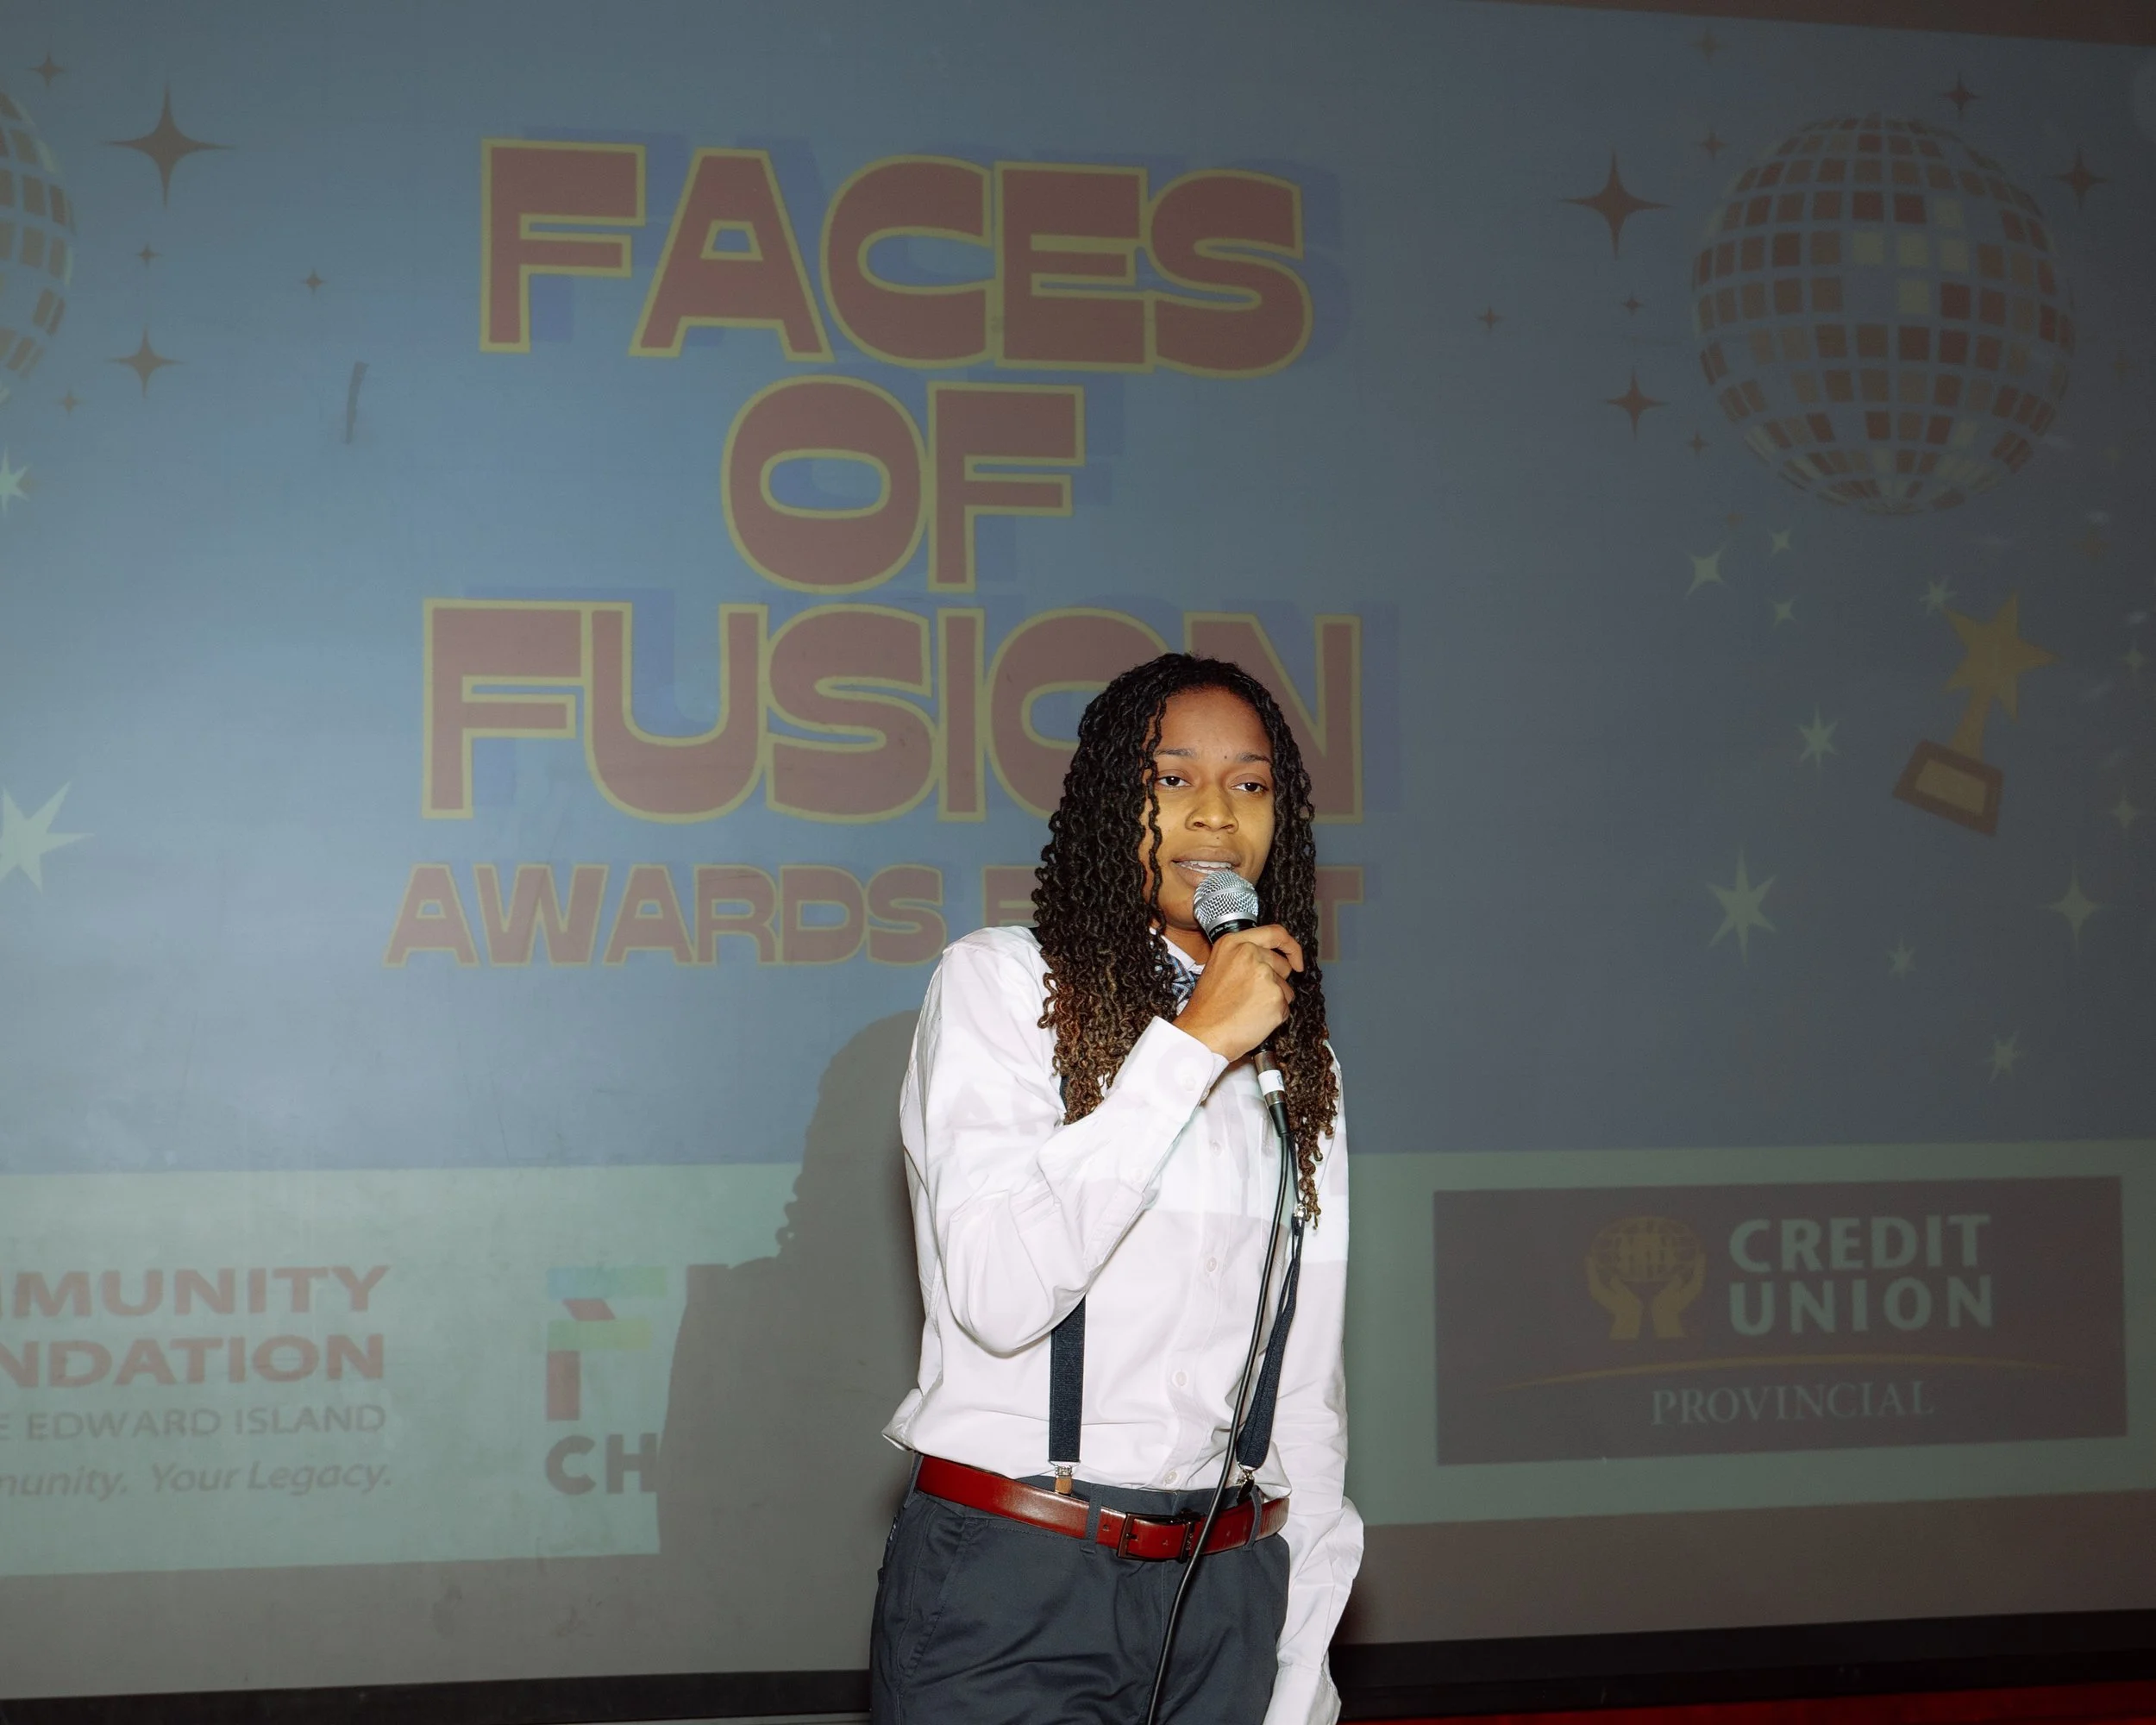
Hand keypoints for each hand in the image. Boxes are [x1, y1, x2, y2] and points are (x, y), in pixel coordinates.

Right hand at [1173, 925, 1302, 1061]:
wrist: (1203, 1034)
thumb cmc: (1208, 1008)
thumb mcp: (1218, 966)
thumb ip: (1244, 957)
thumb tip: (1270, 960)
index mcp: (1234, 943)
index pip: (1276, 933)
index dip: (1291, 947)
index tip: (1296, 960)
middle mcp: (1251, 954)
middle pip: (1283, 965)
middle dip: (1276, 981)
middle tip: (1253, 996)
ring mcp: (1265, 975)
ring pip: (1286, 988)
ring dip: (1274, 1000)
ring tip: (1249, 1008)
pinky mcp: (1275, 997)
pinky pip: (1285, 1007)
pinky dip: (1274, 1016)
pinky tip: (1254, 1019)